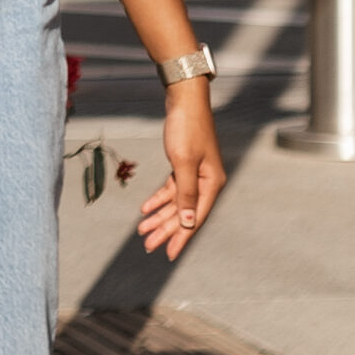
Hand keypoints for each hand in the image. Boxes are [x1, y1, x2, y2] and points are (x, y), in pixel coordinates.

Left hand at [137, 79, 224, 256]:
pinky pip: (171, 188)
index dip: (181, 237)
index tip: (168, 253)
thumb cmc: (186, 129)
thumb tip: (188, 222)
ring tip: (142, 230)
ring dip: (159, 216)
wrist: (184, 101)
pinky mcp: (184, 165)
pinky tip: (145, 209)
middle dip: (165, 230)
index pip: (194, 218)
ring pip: (176, 202)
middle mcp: (206, 182)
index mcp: (211, 184)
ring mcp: (195, 174)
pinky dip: (158, 198)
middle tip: (147, 245)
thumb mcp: (183, 163)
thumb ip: (186, 193)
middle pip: (184, 213)